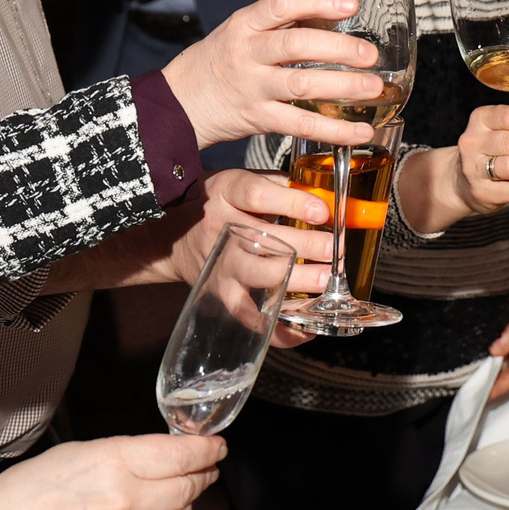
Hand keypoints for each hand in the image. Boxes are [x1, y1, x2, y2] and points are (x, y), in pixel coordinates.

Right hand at [0, 433, 221, 509]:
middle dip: (203, 473)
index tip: (216, 445)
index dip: (206, 448)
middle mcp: (128, 501)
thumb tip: (159, 454)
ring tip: (188, 489)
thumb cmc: (28, 489)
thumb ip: (124, 453)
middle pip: (188, 486)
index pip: (180, 454)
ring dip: (188, 501)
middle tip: (208, 465)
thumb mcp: (78, 452)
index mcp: (115, 463)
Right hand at [162, 0, 378, 148]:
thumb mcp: (241, 32)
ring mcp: (251, 87)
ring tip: (374, 88)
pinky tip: (359, 130)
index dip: (317, 1)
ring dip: (342, 87)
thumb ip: (281, 24)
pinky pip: (299, 125)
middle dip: (338, 48)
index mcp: (244, 24)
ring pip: (301, 85)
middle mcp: (246, 53)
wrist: (177, 103)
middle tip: (370, 54)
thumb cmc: (218, 62)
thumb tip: (332, 12)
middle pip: (295, 45)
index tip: (350, 4)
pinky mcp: (256, 119)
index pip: (281, 4)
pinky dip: (332, 130)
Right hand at [166, 169, 337, 321]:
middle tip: (336, 250)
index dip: (293, 202)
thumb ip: (278, 184)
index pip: (257, 195)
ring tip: (327, 279)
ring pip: (260, 277)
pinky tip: (305, 327)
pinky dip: (278, 327)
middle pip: (265, 240)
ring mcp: (220, 264)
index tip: (322, 211)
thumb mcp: (238, 181)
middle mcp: (221, 229)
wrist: (172, 237)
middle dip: (308, 246)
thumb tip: (325, 194)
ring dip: (299, 280)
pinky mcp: (221, 293)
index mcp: (226, 193)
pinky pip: (249, 316)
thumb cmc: (217, 205)